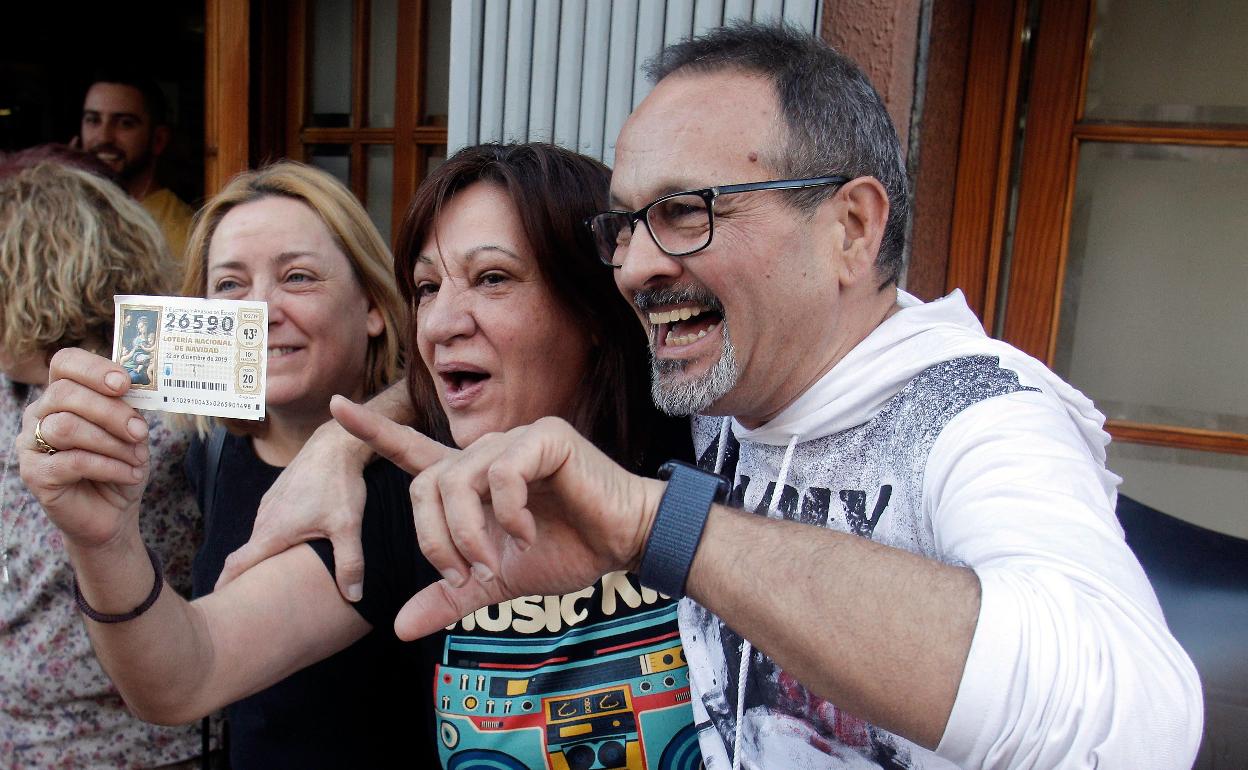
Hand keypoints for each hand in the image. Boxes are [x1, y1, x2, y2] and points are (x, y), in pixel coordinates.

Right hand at [18, 349, 150, 549]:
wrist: (114, 511)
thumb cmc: (121, 464)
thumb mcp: (132, 430)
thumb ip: (129, 406)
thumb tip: (137, 387)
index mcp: (62, 394)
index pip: (65, 363)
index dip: (93, 368)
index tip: (124, 383)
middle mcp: (40, 414)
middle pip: (65, 393)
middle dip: (111, 411)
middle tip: (140, 432)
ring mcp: (31, 443)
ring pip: (66, 427)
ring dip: (111, 442)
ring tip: (136, 458)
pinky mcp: (35, 474)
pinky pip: (73, 461)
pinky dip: (110, 466)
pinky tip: (130, 474)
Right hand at [217, 417, 370, 600]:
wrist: (336, 443)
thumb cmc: (339, 483)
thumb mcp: (348, 526)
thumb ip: (349, 563)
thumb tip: (353, 597)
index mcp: (272, 531)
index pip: (237, 565)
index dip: (225, 587)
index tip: (217, 605)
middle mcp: (264, 518)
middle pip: (247, 556)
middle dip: (246, 580)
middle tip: (249, 605)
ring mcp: (270, 505)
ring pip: (260, 539)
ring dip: (262, 559)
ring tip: (270, 582)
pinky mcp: (280, 495)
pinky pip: (270, 524)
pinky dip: (273, 540)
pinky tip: (288, 549)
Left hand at [330, 396, 662, 640]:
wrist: (624, 541)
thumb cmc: (568, 550)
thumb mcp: (499, 581)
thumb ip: (450, 597)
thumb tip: (399, 627)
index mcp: (472, 478)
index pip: (412, 450)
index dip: (373, 429)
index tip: (336, 406)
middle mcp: (486, 452)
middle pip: (425, 487)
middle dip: (435, 541)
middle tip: (463, 576)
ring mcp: (514, 440)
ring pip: (457, 481)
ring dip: (468, 534)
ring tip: (495, 561)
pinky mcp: (544, 438)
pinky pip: (500, 474)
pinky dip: (508, 513)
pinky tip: (528, 532)